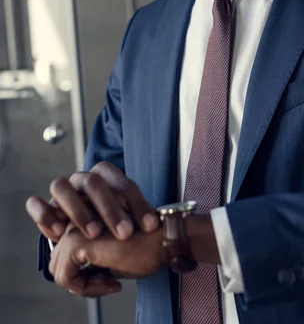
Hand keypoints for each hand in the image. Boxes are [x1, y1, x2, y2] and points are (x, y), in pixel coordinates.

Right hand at [26, 162, 158, 242]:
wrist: (91, 231)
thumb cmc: (114, 224)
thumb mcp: (129, 219)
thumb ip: (139, 219)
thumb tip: (159, 224)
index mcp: (107, 176)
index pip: (123, 182)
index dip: (138, 203)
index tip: (150, 226)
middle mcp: (83, 179)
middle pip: (93, 182)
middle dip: (110, 208)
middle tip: (125, 233)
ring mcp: (63, 191)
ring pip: (61, 186)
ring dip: (78, 209)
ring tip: (94, 234)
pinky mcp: (46, 207)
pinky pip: (36, 204)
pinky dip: (45, 215)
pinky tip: (59, 233)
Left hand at [49, 223, 164, 296]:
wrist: (164, 238)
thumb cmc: (145, 246)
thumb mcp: (112, 257)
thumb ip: (91, 263)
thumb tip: (73, 283)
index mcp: (86, 217)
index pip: (67, 254)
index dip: (85, 274)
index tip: (110, 277)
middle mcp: (78, 216)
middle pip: (59, 261)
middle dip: (82, 280)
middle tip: (110, 283)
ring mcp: (75, 227)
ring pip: (59, 269)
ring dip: (84, 285)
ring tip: (111, 282)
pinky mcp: (76, 241)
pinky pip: (64, 277)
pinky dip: (84, 289)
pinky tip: (110, 282)